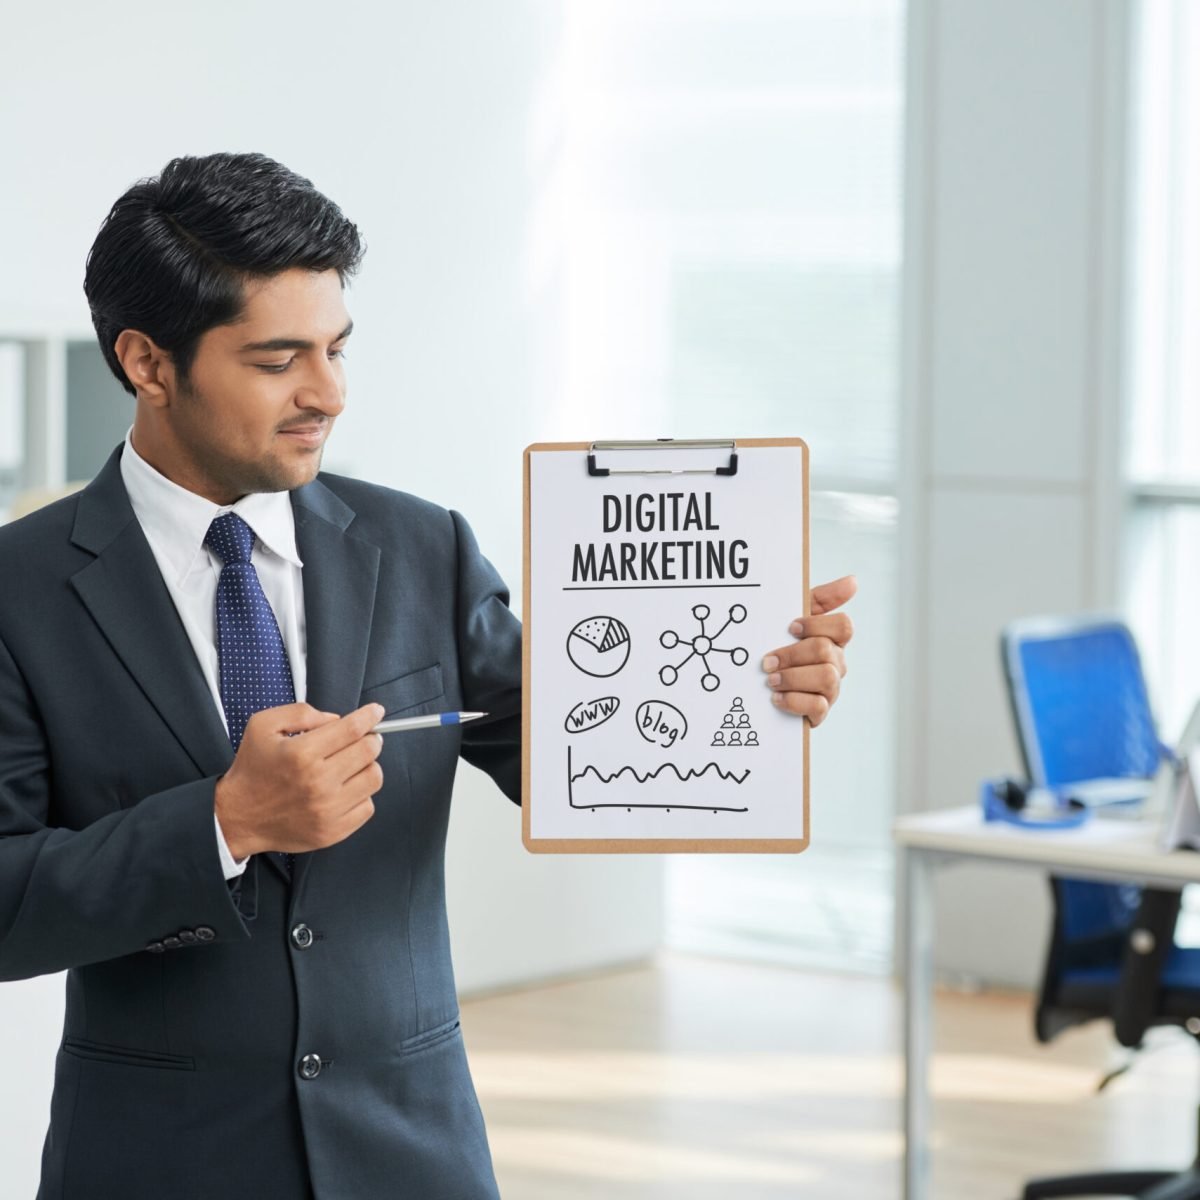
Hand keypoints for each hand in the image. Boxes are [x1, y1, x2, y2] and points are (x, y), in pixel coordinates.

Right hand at [214, 702, 385, 859]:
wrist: (238, 817)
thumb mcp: (263, 726)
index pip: (353, 729)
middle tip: (362, 739)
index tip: (375, 712)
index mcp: (302, 753)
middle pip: (369, 751)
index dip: (369, 716)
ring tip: (351, 766)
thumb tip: (336, 719)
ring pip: (374, 778)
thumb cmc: (252, 770)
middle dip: (370, 739)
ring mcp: (327, 810)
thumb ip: (301, 712)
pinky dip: (361, 795)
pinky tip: (343, 790)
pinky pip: (368, 807)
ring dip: (367, 766)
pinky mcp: (332, 832)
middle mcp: (317, 782)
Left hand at [761, 575, 855, 726]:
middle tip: (767, 661)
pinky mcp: (820, 713)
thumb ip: (820, 599)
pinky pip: (818, 706)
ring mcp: (831, 689)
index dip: (817, 625)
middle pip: (827, 651)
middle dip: (792, 654)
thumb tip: (853, 581)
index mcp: (832, 639)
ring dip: (793, 677)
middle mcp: (836, 663)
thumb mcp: (792, 619)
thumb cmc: (780, 646)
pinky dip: (794, 701)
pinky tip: (776, 698)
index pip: (843, 626)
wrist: (758, 689)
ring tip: (771, 679)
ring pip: (826, 677)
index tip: (790, 627)